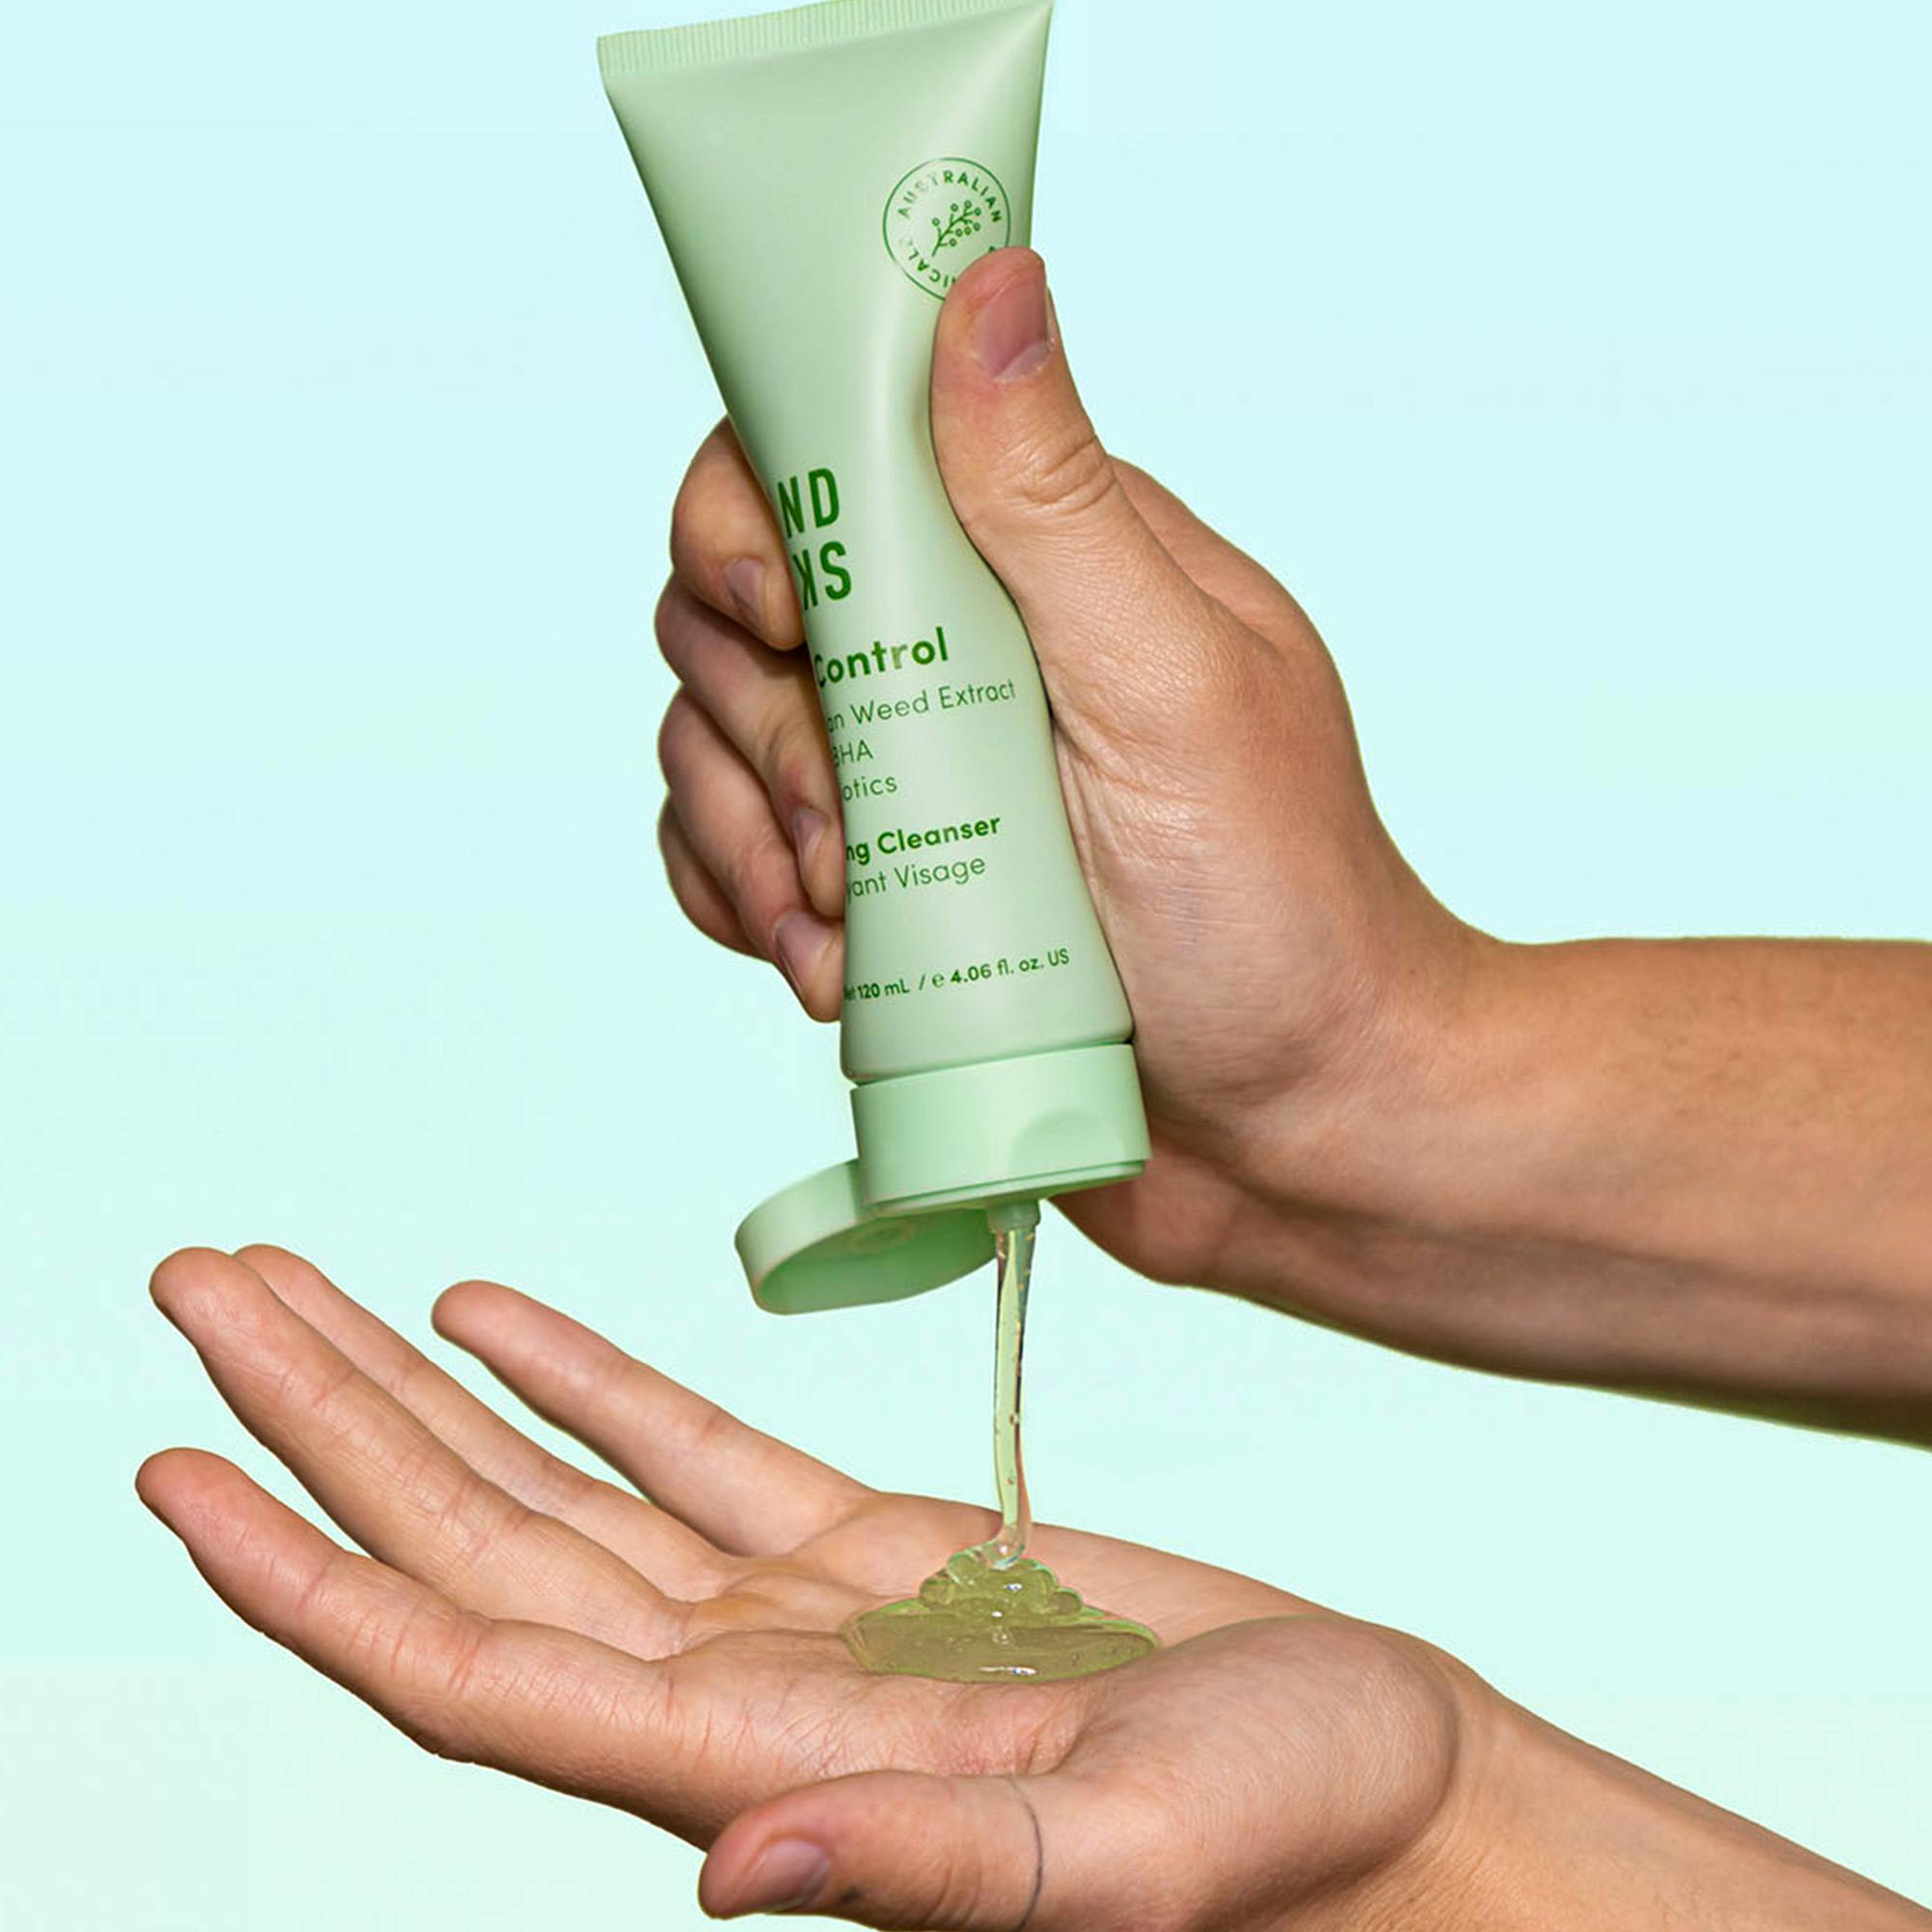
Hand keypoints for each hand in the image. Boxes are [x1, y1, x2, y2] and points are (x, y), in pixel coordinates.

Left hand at [138, 1245, 1476, 1929]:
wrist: (1385, 1784)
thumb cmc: (1297, 1843)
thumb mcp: (1138, 1863)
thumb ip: (938, 1873)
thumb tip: (727, 1872)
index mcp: (769, 1774)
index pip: (479, 1674)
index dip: (313, 1581)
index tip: (174, 1472)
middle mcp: (742, 1700)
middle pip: (474, 1549)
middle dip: (319, 1423)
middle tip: (194, 1290)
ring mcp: (799, 1619)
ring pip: (553, 1489)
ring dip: (415, 1387)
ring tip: (295, 1285)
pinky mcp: (878, 1552)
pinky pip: (687, 1452)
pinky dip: (583, 1379)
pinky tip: (492, 1314)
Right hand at [651, 245, 1471, 1292]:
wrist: (1299, 1136)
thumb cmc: (1278, 916)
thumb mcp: (1174, 690)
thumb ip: (1058, 502)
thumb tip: (988, 282)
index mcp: (1039, 564)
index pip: (829, 461)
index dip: (762, 522)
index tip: (788, 623)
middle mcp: (959, 655)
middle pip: (740, 608)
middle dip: (761, 726)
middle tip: (846, 834)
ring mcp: (911, 779)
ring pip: (715, 739)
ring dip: (747, 836)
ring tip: (848, 936)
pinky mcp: (881, 893)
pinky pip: (730, 860)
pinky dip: (742, 905)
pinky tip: (827, 970)